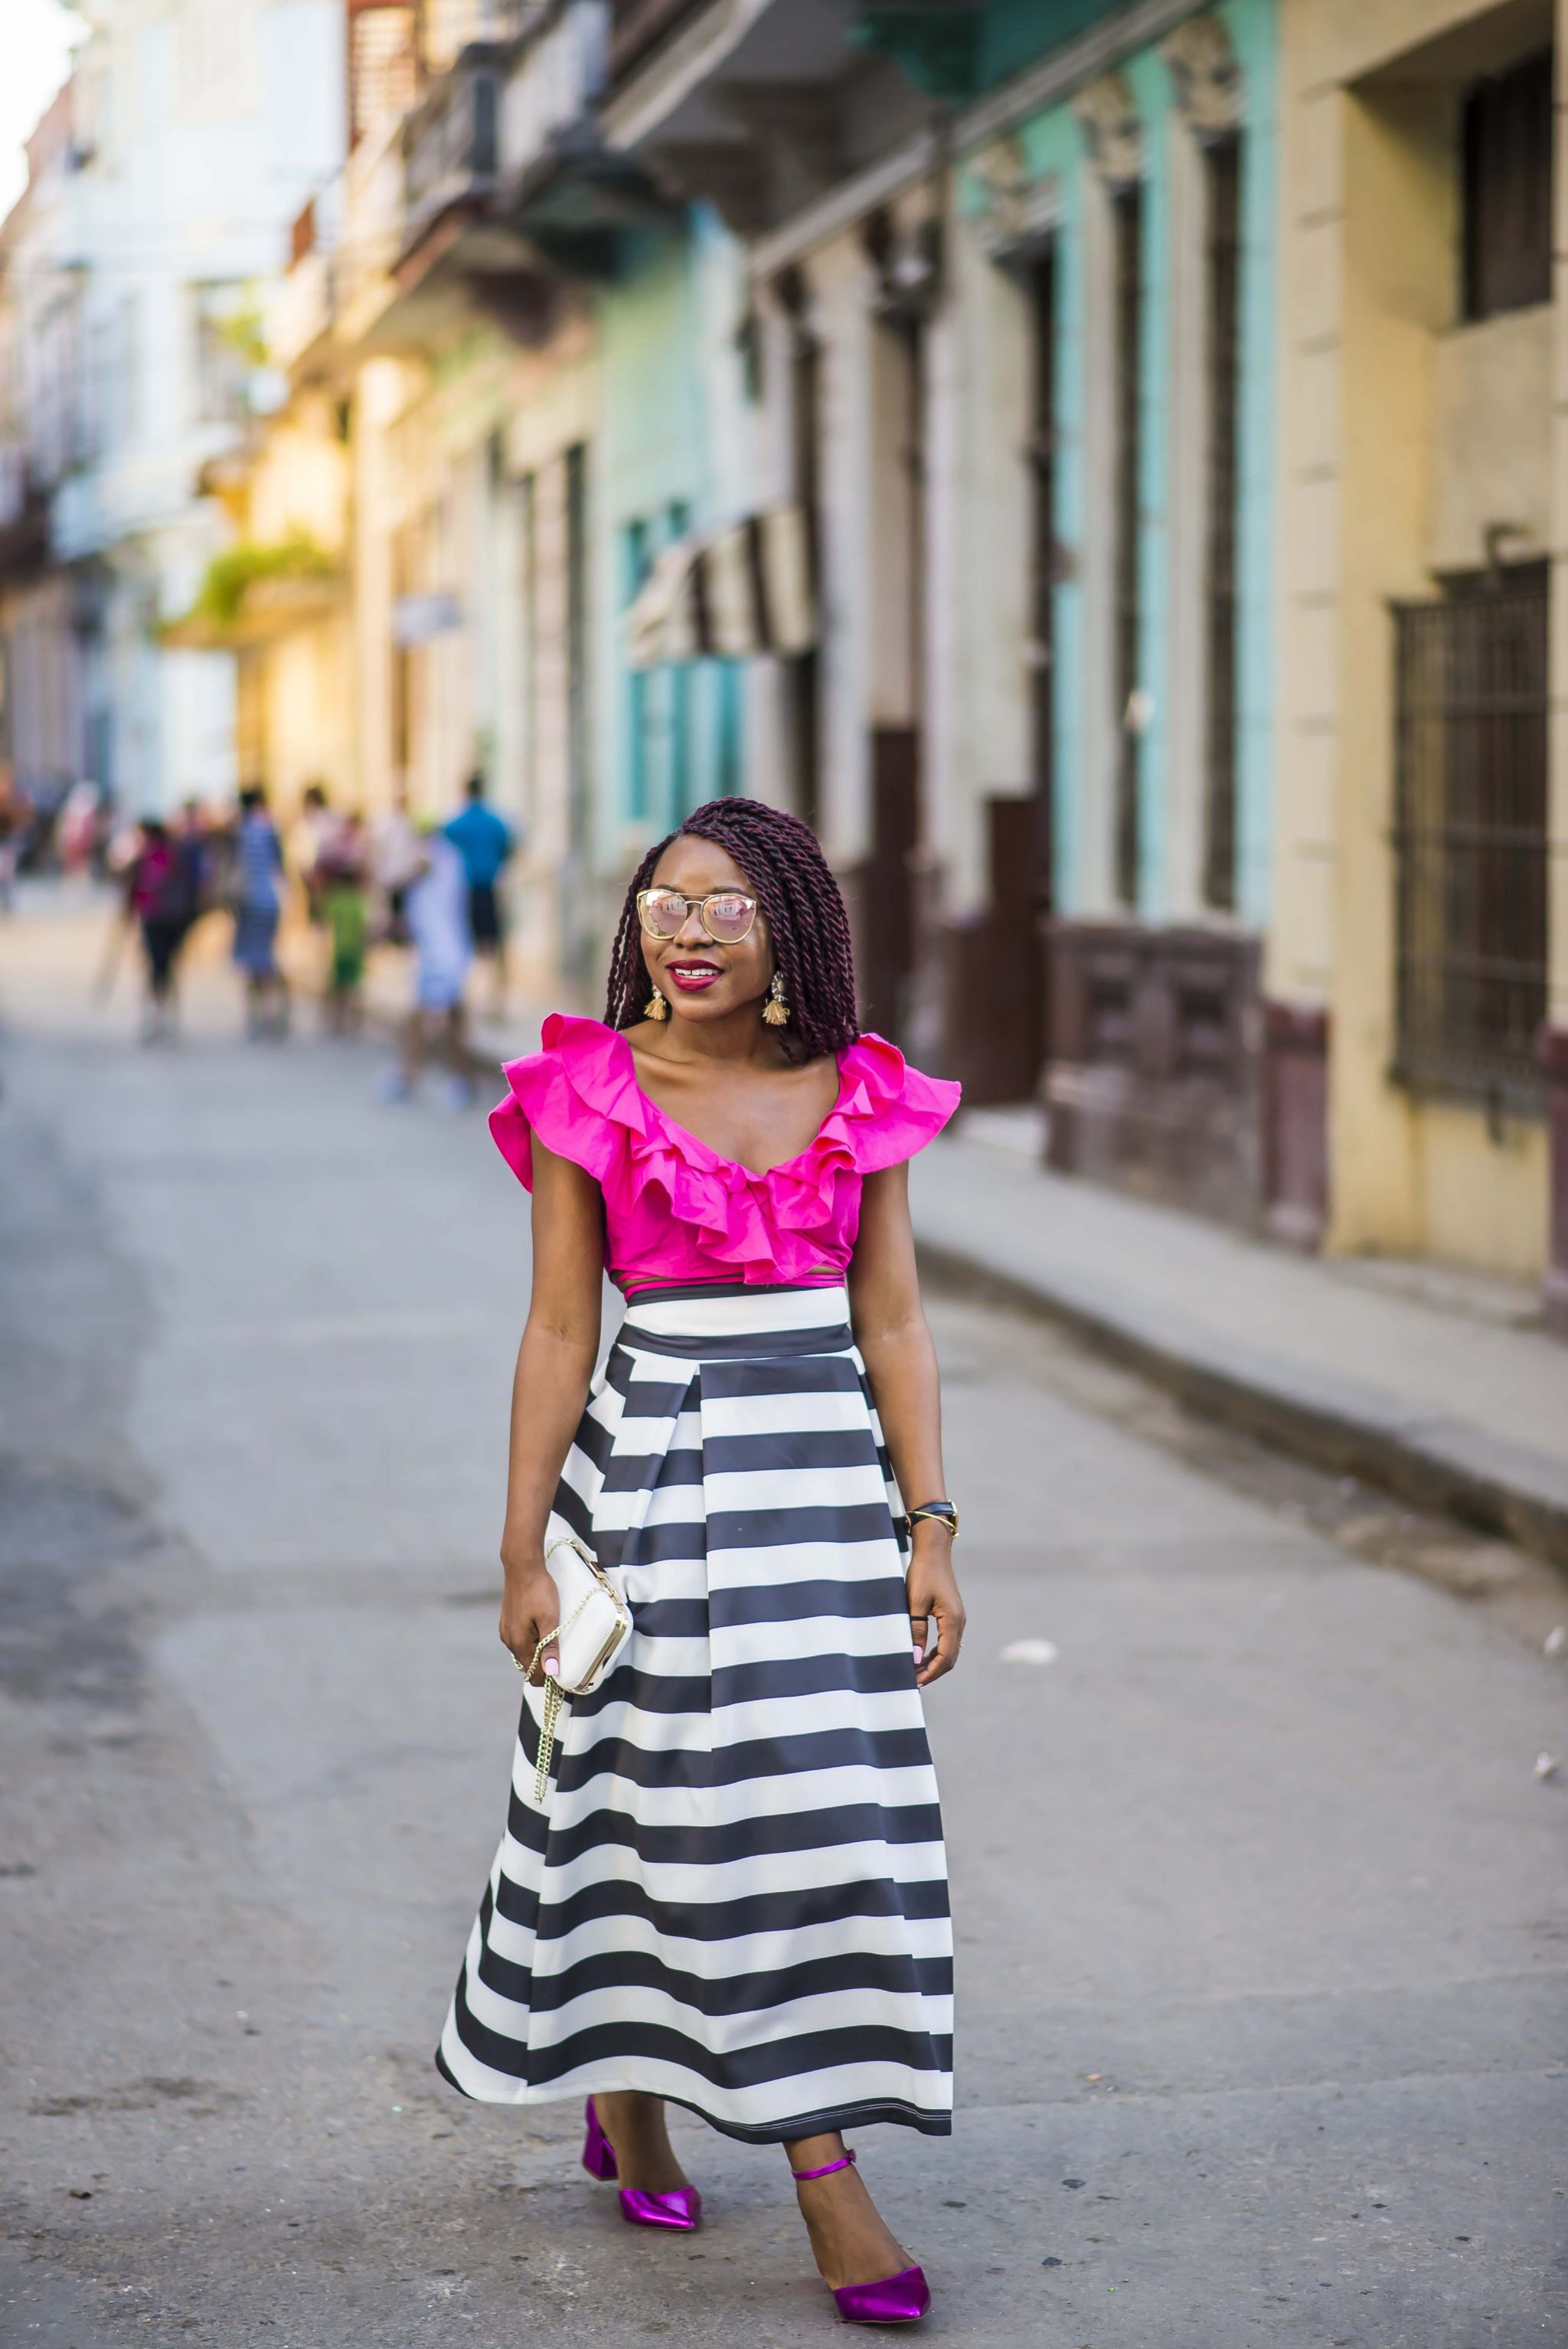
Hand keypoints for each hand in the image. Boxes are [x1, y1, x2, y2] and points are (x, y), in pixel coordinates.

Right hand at [498, 1549, 559, 1685]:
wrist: (522, 1566)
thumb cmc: (538, 1590)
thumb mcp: (549, 1619)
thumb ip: (550, 1646)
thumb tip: (552, 1672)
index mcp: (518, 1643)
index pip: (534, 1675)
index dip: (549, 1678)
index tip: (564, 1674)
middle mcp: (509, 1640)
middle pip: (528, 1665)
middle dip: (544, 1666)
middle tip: (563, 1657)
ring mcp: (506, 1631)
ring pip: (524, 1653)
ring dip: (538, 1653)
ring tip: (554, 1642)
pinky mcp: (508, 1622)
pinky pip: (521, 1640)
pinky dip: (532, 1642)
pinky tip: (542, 1632)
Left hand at [907, 1527, 964, 1687]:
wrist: (933, 1552)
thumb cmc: (922, 1574)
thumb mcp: (914, 1602)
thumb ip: (916, 1631)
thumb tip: (915, 1659)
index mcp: (952, 1621)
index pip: (945, 1657)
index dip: (930, 1672)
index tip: (914, 1682)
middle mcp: (959, 1623)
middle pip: (950, 1658)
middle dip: (933, 1672)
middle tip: (913, 1682)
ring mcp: (957, 1620)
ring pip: (949, 1651)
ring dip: (934, 1664)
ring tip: (915, 1672)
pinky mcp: (952, 1616)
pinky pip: (947, 1641)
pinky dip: (936, 1653)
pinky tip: (922, 1656)